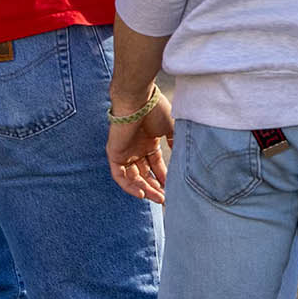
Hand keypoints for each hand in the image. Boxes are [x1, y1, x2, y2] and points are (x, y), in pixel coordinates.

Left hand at [107, 88, 173, 203]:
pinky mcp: (114, 154)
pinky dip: (129, 186)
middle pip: (144, 174)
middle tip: (165, 199)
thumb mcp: (171, 128)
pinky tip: (141, 193)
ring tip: (157, 198)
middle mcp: (136, 149)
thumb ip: (175, 142)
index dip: (164, 177)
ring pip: (133, 177)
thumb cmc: (156, 110)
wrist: (138, 99)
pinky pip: (119, 175)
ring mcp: (124, 152)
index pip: (156, 165)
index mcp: (148, 142)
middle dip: (155, 187)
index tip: (173, 188)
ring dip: (144, 189)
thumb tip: (182, 155)